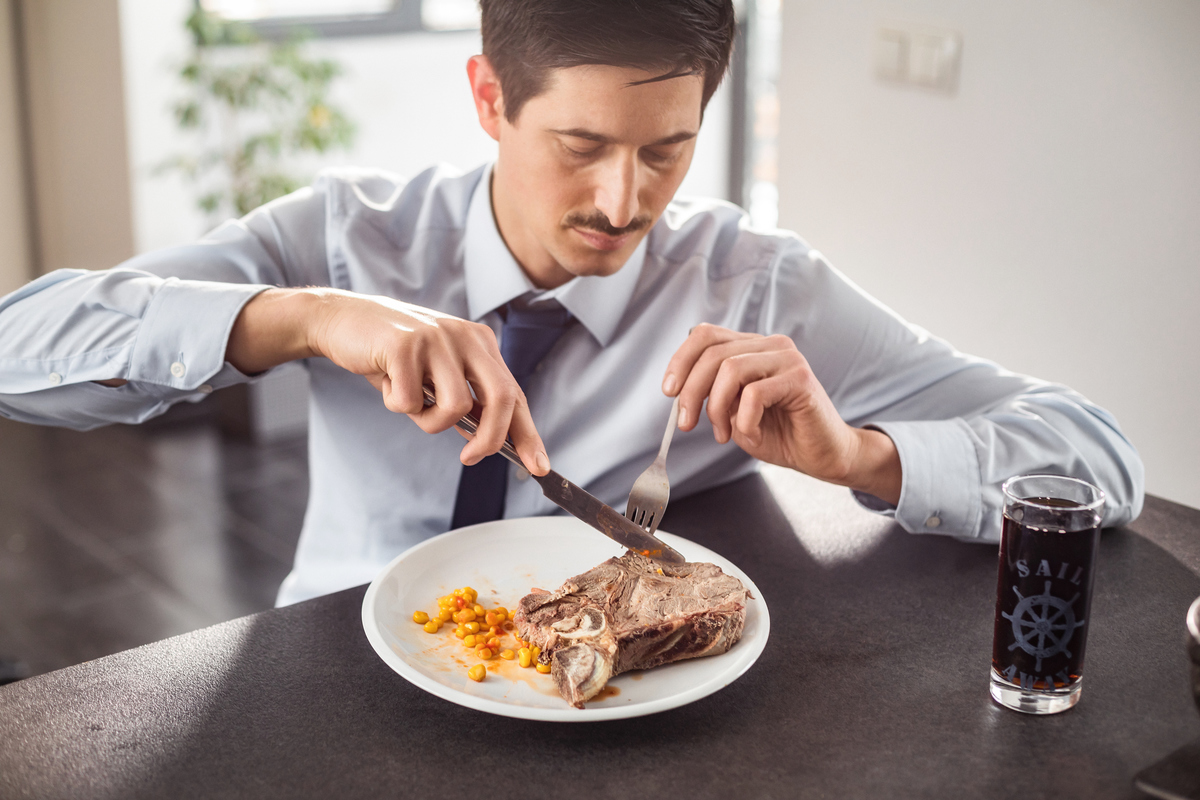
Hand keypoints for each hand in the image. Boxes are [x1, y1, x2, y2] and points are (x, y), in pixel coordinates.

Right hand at [226, 288, 549, 474]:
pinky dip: (396, 404)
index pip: (515, 393)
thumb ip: (465, 399)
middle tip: (469, 459)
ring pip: (455, 407)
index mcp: (480, 343)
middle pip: (501, 399)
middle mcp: (466, 337)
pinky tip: (385, 380)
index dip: (528, 434)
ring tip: (407, 399)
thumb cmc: (392, 354)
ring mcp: (437, 338)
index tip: (539, 467)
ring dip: (427, 419)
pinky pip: (410, 402)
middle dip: (490, 439)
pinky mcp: (405, 344)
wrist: (342, 319)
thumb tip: (488, 439)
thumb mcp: (436, 373)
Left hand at [662, 324, 900, 503]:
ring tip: (724, 434)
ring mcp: (787, 358)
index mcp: (751, 347)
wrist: (822, 456)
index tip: (668, 392)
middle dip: (691, 392)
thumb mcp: (733, 413)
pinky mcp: (801, 378)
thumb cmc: (780, 434)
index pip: (705, 335)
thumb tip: (679, 391)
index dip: (680, 360)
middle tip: (686, 424)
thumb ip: (712, 395)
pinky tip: (754, 434)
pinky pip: (755, 394)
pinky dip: (744, 421)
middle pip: (713, 353)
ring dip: (717, 408)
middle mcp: (770, 345)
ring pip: (730, 370)